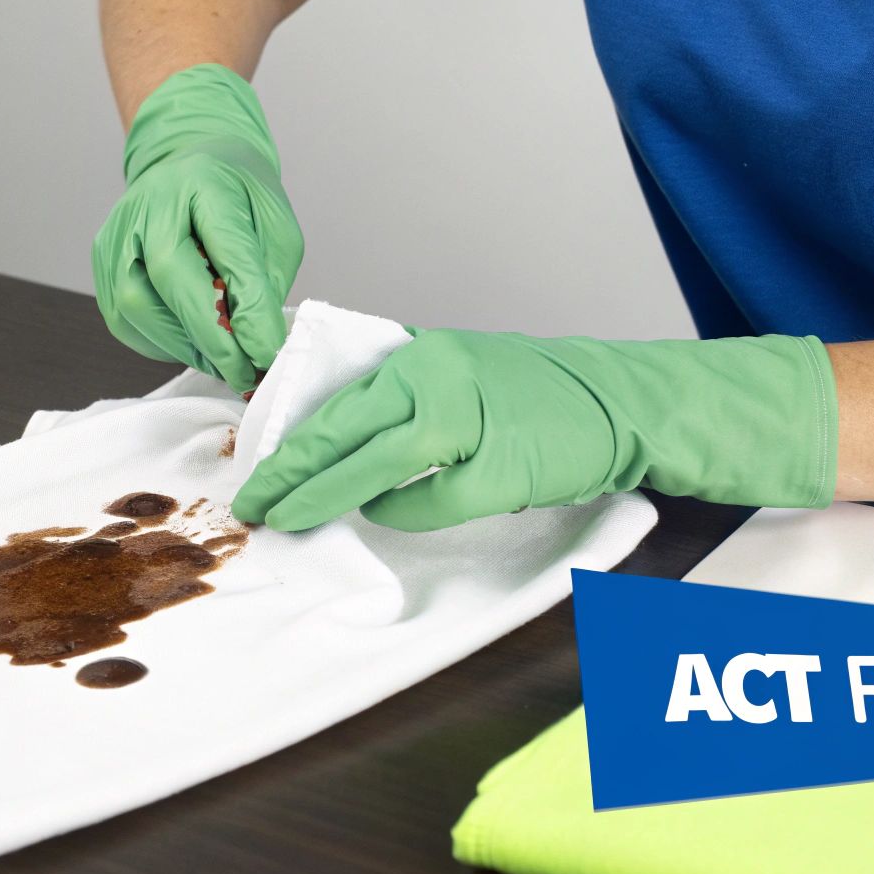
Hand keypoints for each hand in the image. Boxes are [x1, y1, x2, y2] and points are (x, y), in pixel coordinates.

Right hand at [94, 64, 302, 393]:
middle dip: (211, 338)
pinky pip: (125, 319)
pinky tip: (192, 341)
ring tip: (223, 358)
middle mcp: (148, 204)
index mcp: (203, 182)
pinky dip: (162, 342)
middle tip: (245, 371)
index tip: (268, 354)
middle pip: (168, 280)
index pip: (225, 251)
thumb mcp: (275, 224)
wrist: (190, 163)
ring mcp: (117, 233)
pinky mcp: (102, 262)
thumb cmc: (237, 196)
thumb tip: (258, 342)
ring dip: (185, 345)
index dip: (247, 310)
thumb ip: (267, 279)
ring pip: (138, 307)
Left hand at [232, 329, 837, 531]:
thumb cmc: (535, 394)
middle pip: (344, 431)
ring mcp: (472, 421)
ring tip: (294, 519)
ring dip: (328, 496)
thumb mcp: (459, 374)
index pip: (338, 401)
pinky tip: (385, 514)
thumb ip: (402, 397)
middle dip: (291, 474)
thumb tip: (333, 439)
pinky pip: (434, 500)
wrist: (619, 399)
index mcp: (423, 355)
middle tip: (254, 505)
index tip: (256, 469)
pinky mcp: (503, 467)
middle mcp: (441, 376)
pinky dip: (405, 511)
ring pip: (376, 464)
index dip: (290, 441)